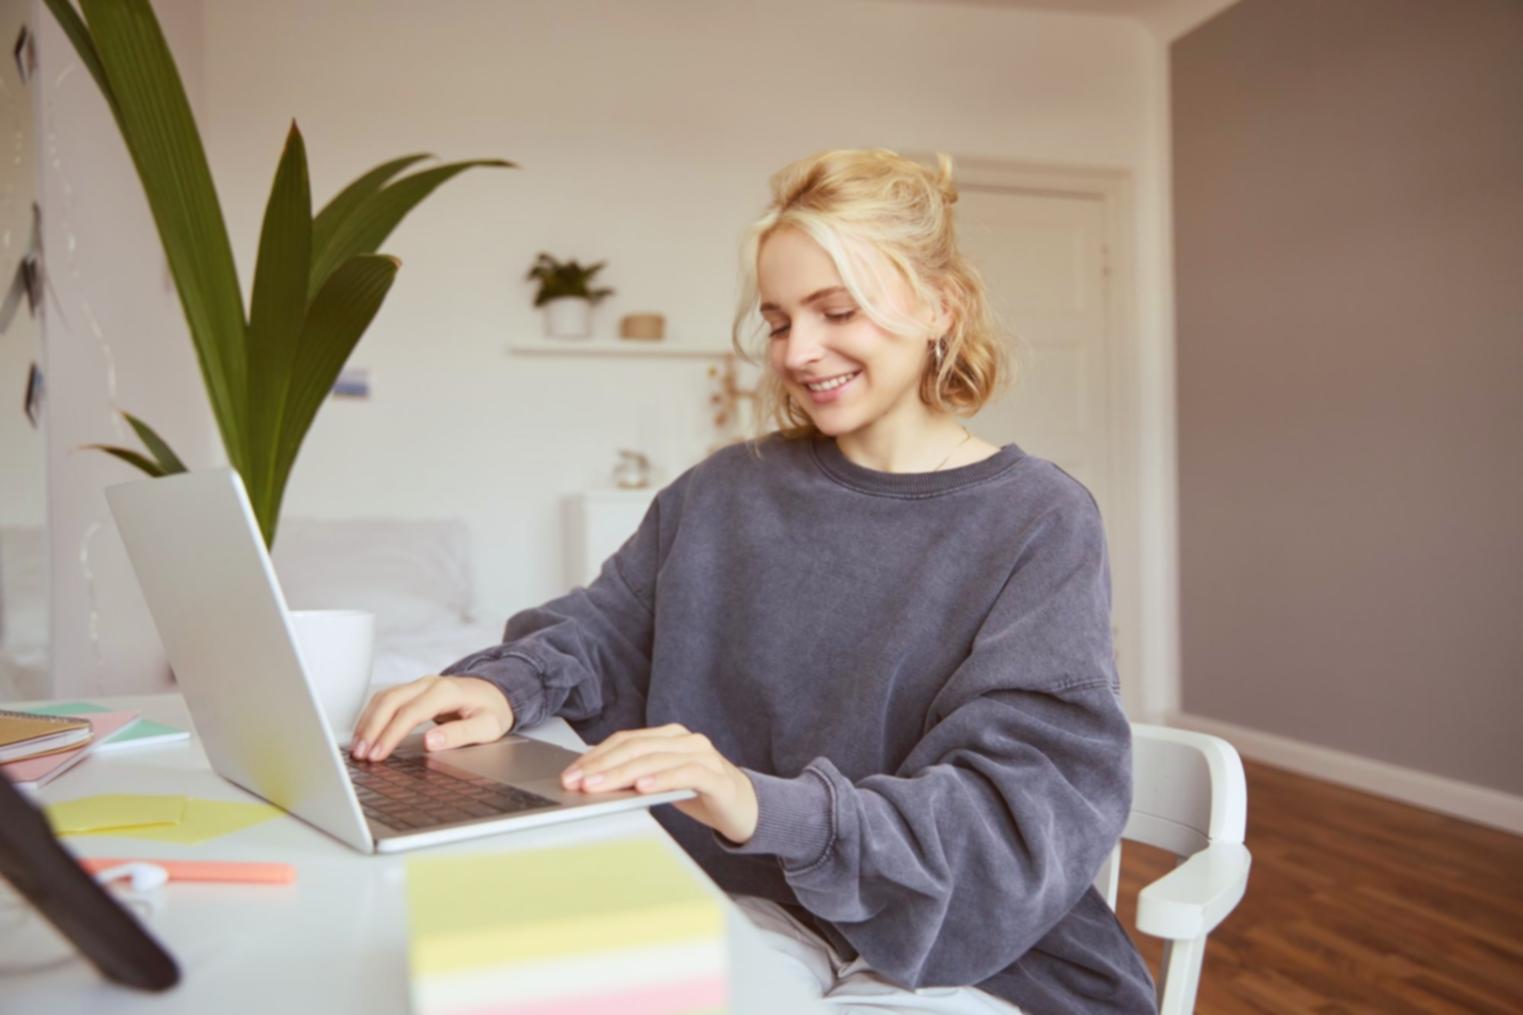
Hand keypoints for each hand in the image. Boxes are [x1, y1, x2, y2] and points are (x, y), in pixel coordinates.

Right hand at [350, 675, 512, 761]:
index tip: (378, 754)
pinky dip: (371, 716)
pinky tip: (364, 734)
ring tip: (357, 748)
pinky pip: (386, 700)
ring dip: (367, 722)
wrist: (496, 692)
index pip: (410, 712)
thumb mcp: (488, 727)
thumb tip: (430, 742)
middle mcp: (428, 684)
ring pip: (383, 698)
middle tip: (360, 754)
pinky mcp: (413, 691)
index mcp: (446, 692)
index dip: (391, 734)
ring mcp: (419, 685)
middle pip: (390, 701)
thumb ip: (460, 734)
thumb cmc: (492, 710)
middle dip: (371, 728)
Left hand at [561, 723, 758, 844]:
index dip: (596, 755)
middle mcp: (686, 740)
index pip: (625, 740)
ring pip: (655, 759)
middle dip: (602, 765)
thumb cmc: (700, 794)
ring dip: (623, 774)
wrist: (747, 809)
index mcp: (669, 736)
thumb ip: (635, 773)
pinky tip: (642, 788)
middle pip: (636, 747)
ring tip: (599, 786)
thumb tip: (592, 775)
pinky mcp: (717, 777)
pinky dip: (661, 779)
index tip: (571, 773)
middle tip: (577, 782)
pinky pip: (685, 774)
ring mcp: (703, 755)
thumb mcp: (662, 782)